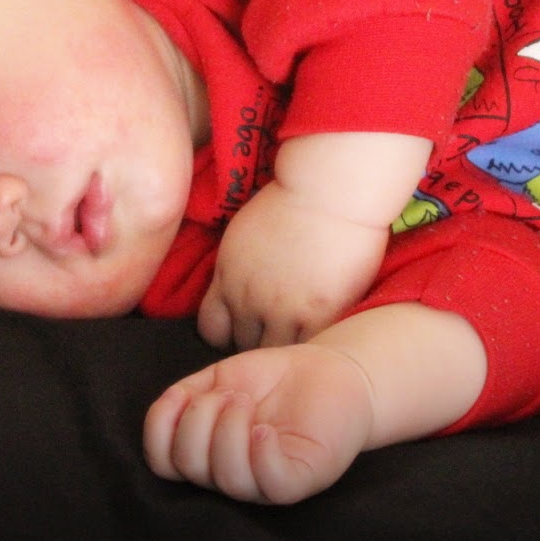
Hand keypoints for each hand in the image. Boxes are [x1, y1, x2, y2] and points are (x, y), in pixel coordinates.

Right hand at [143, 343, 374, 504]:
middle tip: (229, 393)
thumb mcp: (218, 378)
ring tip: (245, 400)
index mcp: (206, 454)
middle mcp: (229, 474)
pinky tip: (266, 428)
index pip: (163, 462)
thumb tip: (167, 408)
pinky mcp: (298, 480)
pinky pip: (270, 482)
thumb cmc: (272, 378)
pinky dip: (260, 453)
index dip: (159, 428)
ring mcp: (263, 482)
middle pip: (189, 466)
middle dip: (198, 420)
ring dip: (228, 429)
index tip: (179, 394)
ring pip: (227, 478)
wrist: (327, 371)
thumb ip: (186, 394)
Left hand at [198, 180, 386, 349]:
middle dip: (260, 341)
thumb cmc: (293, 197)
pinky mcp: (318, 314)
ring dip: (289, 347)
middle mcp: (246, 297)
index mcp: (226, 274)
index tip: (248, 327)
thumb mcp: (243, 232)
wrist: (328, 188)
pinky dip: (316, 347)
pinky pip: (309, 349)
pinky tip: (326, 335)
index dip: (229, 332)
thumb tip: (238, 284)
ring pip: (275, 353)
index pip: (211, 328)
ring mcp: (281, 310)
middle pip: (242, 345)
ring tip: (306, 336)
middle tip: (282, 332)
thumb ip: (236, 266)